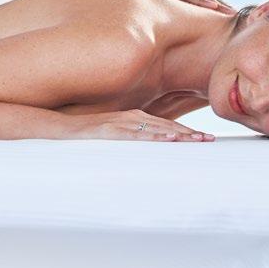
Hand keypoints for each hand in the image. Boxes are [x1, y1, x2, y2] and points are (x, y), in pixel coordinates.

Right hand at [69, 108, 215, 141]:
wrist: (57, 127)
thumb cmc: (84, 134)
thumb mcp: (111, 135)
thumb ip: (128, 139)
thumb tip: (147, 150)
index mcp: (133, 118)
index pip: (166, 126)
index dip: (187, 133)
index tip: (205, 140)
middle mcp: (131, 117)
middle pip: (166, 126)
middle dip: (190, 134)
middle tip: (211, 141)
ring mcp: (120, 122)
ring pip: (155, 128)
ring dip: (178, 135)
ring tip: (197, 141)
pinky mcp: (109, 129)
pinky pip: (134, 134)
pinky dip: (152, 136)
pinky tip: (166, 139)